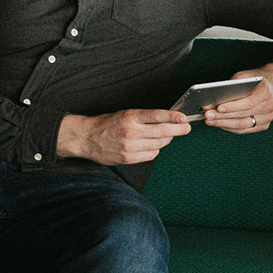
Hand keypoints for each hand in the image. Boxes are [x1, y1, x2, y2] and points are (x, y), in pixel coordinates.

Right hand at [56, 108, 189, 165]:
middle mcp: (131, 131)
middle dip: (178, 130)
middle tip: (186, 128)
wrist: (87, 138)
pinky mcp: (129, 158)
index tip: (183, 118)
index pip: (157, 116)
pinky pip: (151, 154)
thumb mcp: (125, 114)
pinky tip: (149, 145)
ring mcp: (130, 146)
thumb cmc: (107, 124)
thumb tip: (168, 120)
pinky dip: (154, 149)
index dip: (173, 117)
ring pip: (159, 144)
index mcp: (130, 117)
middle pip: (162, 131)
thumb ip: (145, 118)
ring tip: (163, 135)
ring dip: (165, 140)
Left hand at [203, 63, 272, 134]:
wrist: (270, 86)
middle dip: (222, 116)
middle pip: (242, 116)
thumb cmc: (254, 81)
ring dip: (223, 124)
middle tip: (207, 115)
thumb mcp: (244, 76)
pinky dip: (229, 127)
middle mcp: (268, 108)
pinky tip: (219, 124)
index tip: (218, 107)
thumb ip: (233, 85)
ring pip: (242, 125)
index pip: (248, 103)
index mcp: (265, 93)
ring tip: (209, 120)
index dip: (232, 107)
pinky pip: (243, 130)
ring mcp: (266, 119)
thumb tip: (215, 97)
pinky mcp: (262, 126)